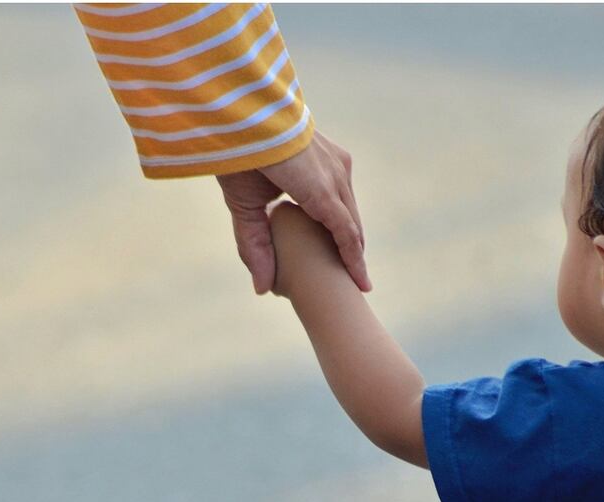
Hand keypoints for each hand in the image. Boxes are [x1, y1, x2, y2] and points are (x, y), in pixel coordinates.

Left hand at [217, 130, 370, 294]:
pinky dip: (342, 211)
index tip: (362, 287)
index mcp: (319, 189)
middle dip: (354, 253)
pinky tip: (337, 226)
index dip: (354, 263)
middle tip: (356, 282)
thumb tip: (263, 289)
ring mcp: (338, 161)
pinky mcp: (334, 153)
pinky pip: (344, 190)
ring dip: (349, 232)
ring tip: (348, 259)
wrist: (246, 109)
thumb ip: (254, 245)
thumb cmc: (241, 156)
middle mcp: (336, 174)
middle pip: (352, 223)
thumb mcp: (243, 205)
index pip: (345, 234)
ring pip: (350, 206)